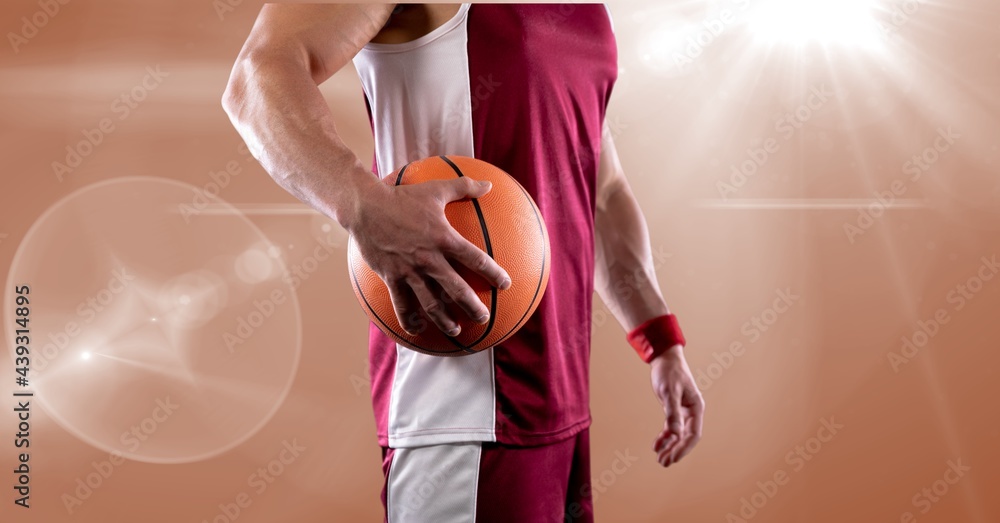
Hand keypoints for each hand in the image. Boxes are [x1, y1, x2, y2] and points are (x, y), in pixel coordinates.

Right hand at [348, 177, 511, 335]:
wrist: (365, 206)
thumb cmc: (402, 196)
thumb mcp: (435, 189)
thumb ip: (464, 187)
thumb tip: (489, 185)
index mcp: (444, 238)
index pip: (476, 259)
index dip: (493, 274)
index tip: (505, 284)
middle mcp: (429, 259)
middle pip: (457, 289)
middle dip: (473, 306)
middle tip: (484, 317)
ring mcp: (409, 271)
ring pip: (431, 303)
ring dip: (445, 320)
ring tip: (455, 330)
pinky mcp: (391, 277)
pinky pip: (402, 304)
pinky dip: (409, 320)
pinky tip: (416, 330)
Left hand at [650, 345, 704, 466]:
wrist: (663, 358)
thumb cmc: (669, 372)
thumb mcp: (669, 391)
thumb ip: (672, 413)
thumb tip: (674, 434)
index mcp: (696, 407)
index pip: (693, 434)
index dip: (684, 448)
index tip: (673, 458)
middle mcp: (692, 412)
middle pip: (686, 437)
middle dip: (676, 451)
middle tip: (664, 463)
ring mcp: (683, 412)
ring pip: (678, 435)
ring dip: (669, 447)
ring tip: (660, 459)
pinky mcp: (674, 410)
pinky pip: (670, 428)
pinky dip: (664, 437)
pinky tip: (656, 445)